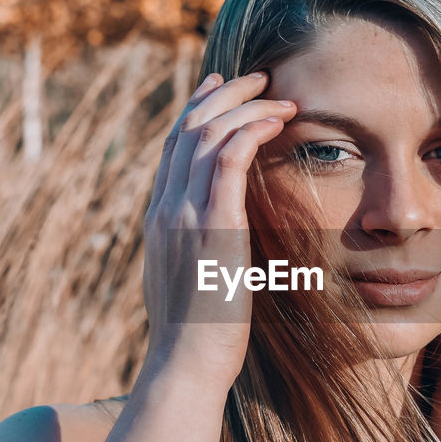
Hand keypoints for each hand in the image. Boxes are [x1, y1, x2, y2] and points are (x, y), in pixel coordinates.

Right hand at [140, 70, 297, 387]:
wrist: (187, 364)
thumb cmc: (198, 336)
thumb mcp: (193, 282)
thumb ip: (201, 251)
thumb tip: (224, 242)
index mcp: (160, 219)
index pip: (174, 146)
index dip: (197, 109)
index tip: (222, 87)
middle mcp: (166, 208)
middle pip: (188, 128)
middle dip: (224, 94)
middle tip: (258, 77)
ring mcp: (185, 214)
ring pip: (208, 133)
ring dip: (247, 106)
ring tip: (279, 96)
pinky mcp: (214, 224)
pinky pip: (229, 158)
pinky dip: (252, 130)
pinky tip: (276, 122)